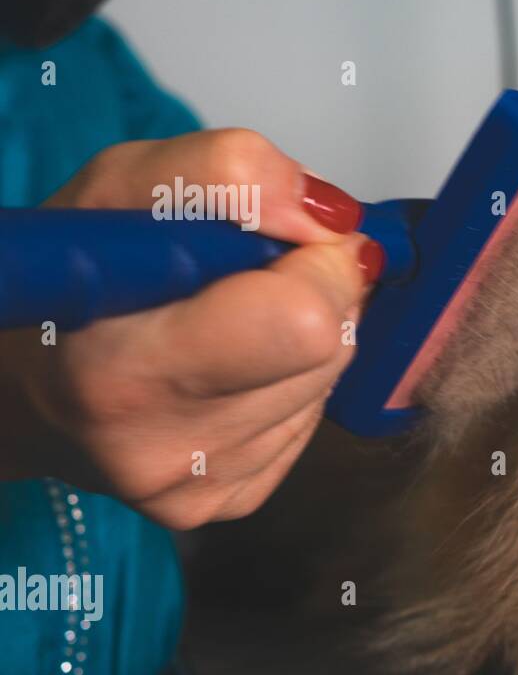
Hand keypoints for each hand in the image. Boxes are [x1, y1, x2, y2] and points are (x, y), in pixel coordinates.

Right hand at [0, 129, 381, 529]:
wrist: (23, 389)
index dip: (318, 263)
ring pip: (330, 380)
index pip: (302, 321)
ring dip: (308, 335)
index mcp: (123, 370)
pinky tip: (234, 365)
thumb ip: (227, 174)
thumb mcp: (121, 188)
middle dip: (320, 291)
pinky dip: (292, 378)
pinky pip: (313, 419)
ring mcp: (201, 487)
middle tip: (258, 272)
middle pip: (331, 350)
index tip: (294, 235)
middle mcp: (162, 449)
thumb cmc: (73, 278)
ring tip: (234, 320)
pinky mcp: (232, 501)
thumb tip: (326, 213)